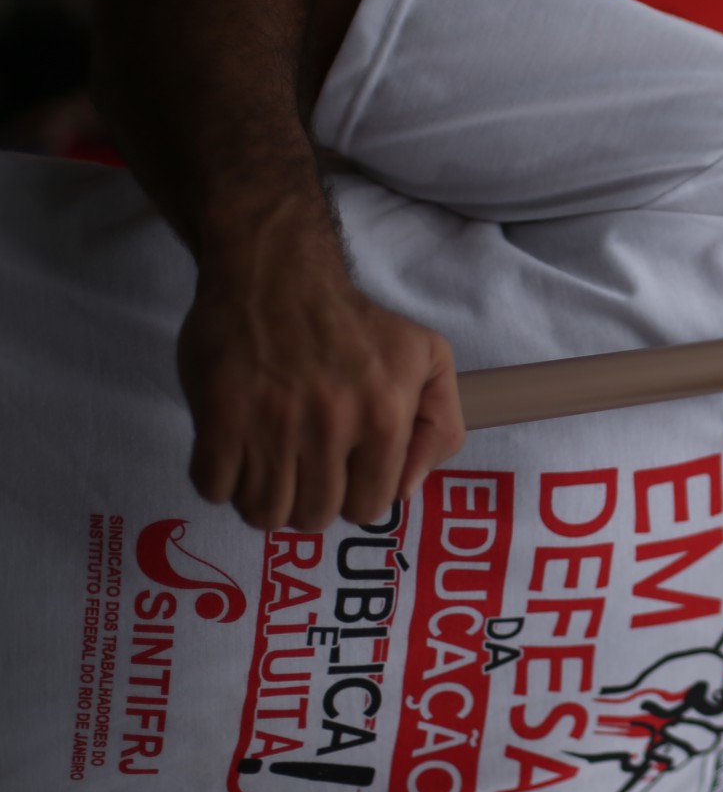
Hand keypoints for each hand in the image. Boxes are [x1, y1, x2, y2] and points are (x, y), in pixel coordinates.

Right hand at [177, 255, 465, 531]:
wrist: (277, 273)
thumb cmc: (357, 323)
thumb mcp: (428, 359)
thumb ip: (440, 427)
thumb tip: (406, 491)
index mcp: (385, 417)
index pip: (369, 508)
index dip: (356, 497)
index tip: (345, 473)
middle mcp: (331, 425)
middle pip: (313, 518)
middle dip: (309, 502)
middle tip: (303, 469)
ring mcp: (271, 423)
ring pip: (262, 512)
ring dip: (264, 499)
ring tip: (270, 466)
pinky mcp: (220, 415)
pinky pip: (214, 487)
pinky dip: (221, 482)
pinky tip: (235, 454)